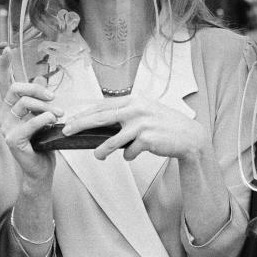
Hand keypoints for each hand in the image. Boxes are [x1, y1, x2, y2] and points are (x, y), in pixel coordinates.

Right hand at [0, 49, 61, 181]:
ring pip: (24, 104)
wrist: (41, 169)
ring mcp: (6, 129)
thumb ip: (38, 98)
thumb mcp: (42, 116)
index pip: (2, 84)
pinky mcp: (14, 140)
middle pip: (16, 89)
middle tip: (53, 97)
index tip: (5, 50)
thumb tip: (39, 76)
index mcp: (9, 109)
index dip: (2, 67)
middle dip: (37, 89)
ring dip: (46, 106)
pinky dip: (43, 118)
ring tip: (59, 114)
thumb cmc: (42, 143)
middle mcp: (3, 117)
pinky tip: (52, 120)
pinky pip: (30, 122)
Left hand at [61, 96, 210, 162]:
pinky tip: (134, 154)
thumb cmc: (165, 125)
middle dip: (81, 125)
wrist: (189, 137)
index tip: (72, 119)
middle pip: (101, 118)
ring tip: (98, 156)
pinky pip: (129, 151)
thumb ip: (126, 114)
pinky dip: (129, 155)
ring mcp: (141, 124)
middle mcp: (136, 109)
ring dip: (102, 150)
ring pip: (112, 140)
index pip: (103, 105)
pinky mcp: (147, 139)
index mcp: (134, 100)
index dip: (85, 112)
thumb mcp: (146, 111)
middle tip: (66, 131)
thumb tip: (101, 123)